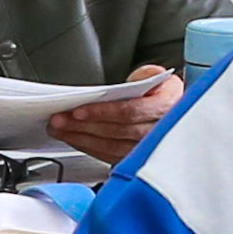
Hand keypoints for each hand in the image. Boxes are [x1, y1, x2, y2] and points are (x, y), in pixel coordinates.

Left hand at [48, 65, 183, 166]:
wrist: (173, 111)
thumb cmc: (161, 94)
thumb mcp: (157, 77)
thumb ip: (144, 75)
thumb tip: (129, 82)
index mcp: (166, 106)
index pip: (130, 112)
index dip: (103, 113)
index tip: (78, 111)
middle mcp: (160, 130)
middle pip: (117, 131)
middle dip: (84, 126)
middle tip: (59, 120)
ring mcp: (150, 148)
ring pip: (111, 147)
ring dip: (81, 138)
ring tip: (60, 129)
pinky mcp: (137, 158)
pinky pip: (110, 156)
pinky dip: (88, 147)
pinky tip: (73, 139)